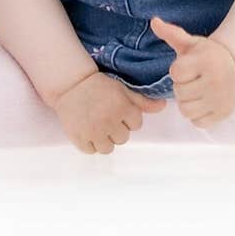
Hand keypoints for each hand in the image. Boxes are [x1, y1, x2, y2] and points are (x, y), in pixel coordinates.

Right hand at [52, 69, 167, 154]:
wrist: (71, 85)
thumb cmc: (100, 87)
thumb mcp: (123, 91)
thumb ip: (143, 102)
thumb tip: (163, 106)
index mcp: (122, 107)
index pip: (136, 125)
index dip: (127, 118)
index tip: (117, 110)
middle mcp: (108, 120)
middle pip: (123, 139)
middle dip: (116, 129)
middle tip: (105, 116)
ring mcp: (93, 130)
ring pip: (108, 148)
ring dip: (104, 139)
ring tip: (96, 125)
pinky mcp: (78, 137)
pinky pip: (91, 151)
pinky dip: (90, 143)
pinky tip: (87, 130)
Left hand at [151, 15, 234, 128]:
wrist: (234, 66)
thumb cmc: (208, 54)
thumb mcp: (190, 43)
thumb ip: (171, 33)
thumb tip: (154, 21)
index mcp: (207, 61)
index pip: (176, 73)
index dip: (178, 70)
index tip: (189, 66)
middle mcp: (216, 81)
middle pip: (179, 93)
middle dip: (182, 86)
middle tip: (194, 79)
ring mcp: (221, 99)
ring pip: (186, 110)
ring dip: (188, 102)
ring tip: (198, 91)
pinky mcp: (223, 114)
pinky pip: (197, 122)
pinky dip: (198, 114)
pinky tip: (204, 102)